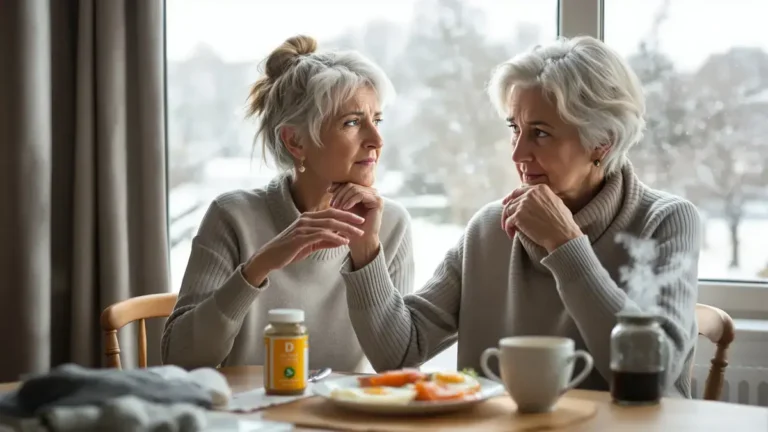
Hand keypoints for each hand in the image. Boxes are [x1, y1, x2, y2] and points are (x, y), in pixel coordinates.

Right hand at [244, 208, 364, 284]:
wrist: (270, 257)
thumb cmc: (289, 250)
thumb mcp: (310, 245)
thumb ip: (325, 241)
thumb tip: (342, 240)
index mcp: (308, 218)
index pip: (331, 212)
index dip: (346, 215)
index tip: (360, 219)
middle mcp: (306, 219)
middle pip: (332, 215)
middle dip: (350, 219)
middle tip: (363, 222)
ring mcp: (302, 227)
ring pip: (329, 224)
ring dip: (345, 229)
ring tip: (358, 234)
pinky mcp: (300, 237)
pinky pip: (321, 235)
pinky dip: (334, 237)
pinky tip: (344, 241)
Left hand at [329, 183, 382, 267]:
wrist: (360, 242)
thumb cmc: (350, 227)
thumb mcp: (342, 209)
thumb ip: (339, 197)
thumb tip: (330, 187)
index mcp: (363, 191)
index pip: (349, 182)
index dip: (338, 185)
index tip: (329, 191)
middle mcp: (371, 192)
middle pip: (351, 184)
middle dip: (339, 193)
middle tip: (332, 204)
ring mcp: (376, 196)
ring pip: (354, 188)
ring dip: (343, 198)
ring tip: (336, 208)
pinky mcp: (378, 201)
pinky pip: (360, 195)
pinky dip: (350, 200)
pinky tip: (344, 208)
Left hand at [501, 184, 582, 252]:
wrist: (562, 234)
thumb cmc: (563, 222)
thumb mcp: (557, 202)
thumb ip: (544, 198)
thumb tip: (537, 202)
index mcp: (540, 189)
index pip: (520, 191)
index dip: (511, 197)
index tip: (506, 202)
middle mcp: (530, 194)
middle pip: (512, 201)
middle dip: (507, 210)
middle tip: (505, 219)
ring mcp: (523, 204)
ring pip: (508, 210)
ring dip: (507, 221)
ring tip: (511, 230)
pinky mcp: (518, 216)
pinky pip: (508, 222)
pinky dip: (508, 229)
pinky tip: (512, 234)